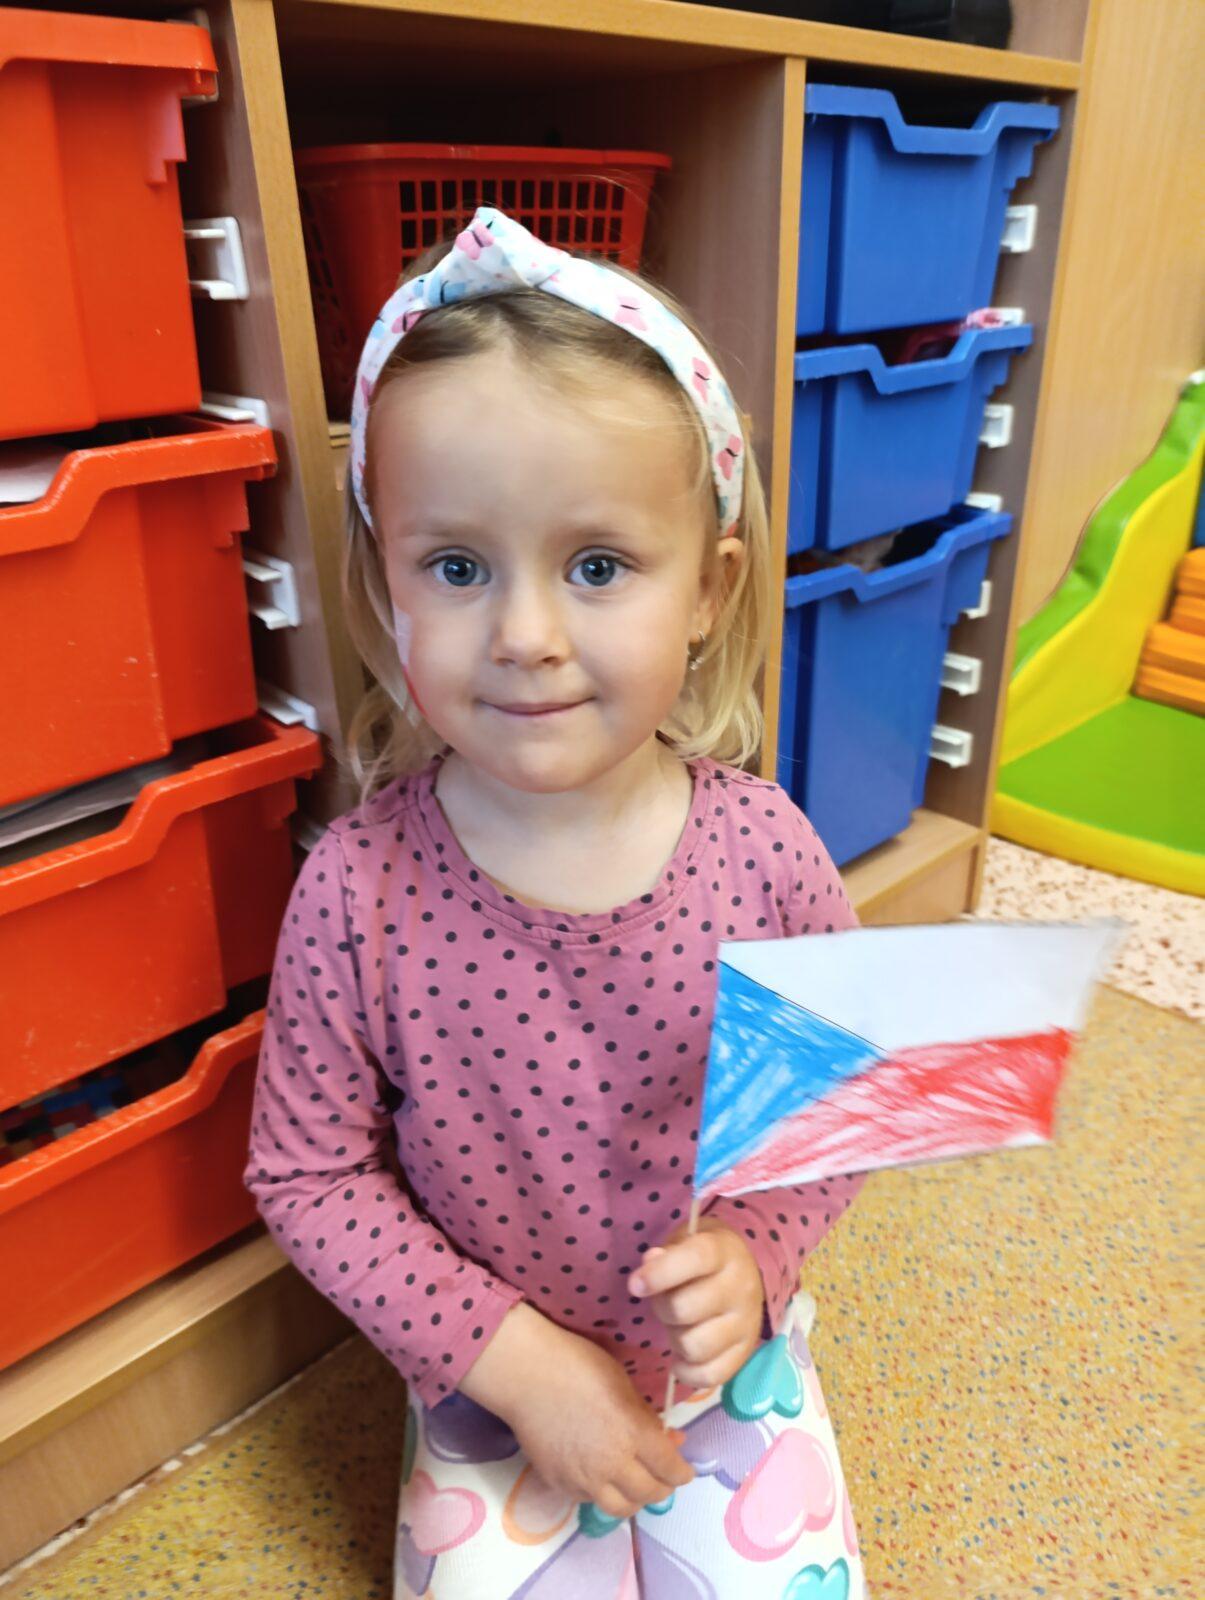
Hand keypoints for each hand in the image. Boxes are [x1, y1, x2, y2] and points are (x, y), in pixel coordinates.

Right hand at [458, 1303, 693, 1518]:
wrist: (526, 1374)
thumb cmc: (578, 1364)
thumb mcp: (622, 1383)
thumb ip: (646, 1416)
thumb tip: (669, 1438)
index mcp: (634, 1434)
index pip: (670, 1469)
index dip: (682, 1473)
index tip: (684, 1470)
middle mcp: (612, 1465)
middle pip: (649, 1495)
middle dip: (662, 1488)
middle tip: (663, 1478)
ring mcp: (583, 1479)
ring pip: (620, 1508)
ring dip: (634, 1499)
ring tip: (634, 1484)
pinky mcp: (559, 1484)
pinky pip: (588, 1499)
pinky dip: (601, 1493)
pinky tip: (599, 1476)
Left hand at [628, 1217, 764, 1388]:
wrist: (742, 1274)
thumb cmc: (701, 1259)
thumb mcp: (684, 1243)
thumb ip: (665, 1253)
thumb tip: (649, 1263)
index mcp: (724, 1251)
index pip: (696, 1258)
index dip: (661, 1273)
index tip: (635, 1285)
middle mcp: (741, 1288)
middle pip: (686, 1309)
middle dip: (662, 1309)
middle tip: (664, 1304)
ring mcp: (747, 1324)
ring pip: (696, 1346)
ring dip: (675, 1340)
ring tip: (678, 1328)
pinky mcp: (745, 1354)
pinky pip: (710, 1376)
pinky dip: (687, 1372)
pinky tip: (681, 1357)